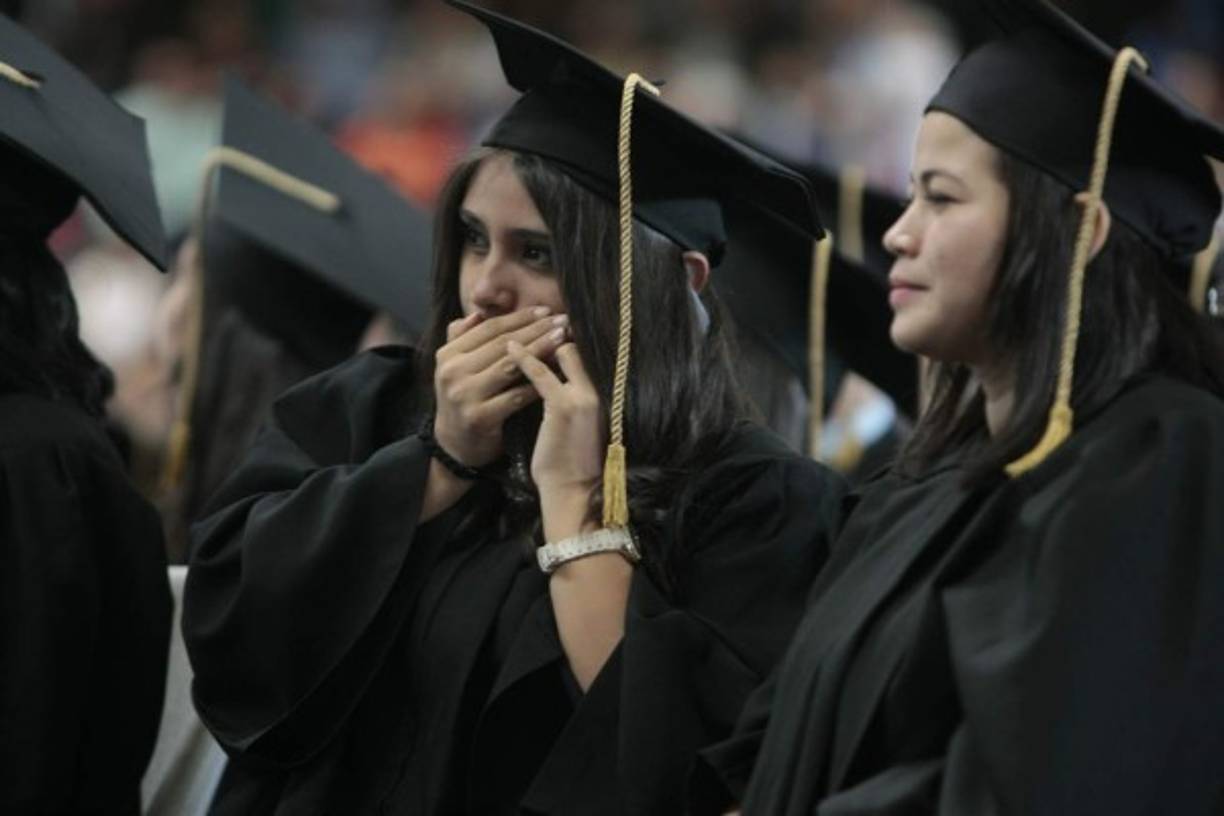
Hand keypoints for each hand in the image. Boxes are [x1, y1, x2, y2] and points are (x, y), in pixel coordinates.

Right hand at [432, 307, 567, 467]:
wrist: (453, 446)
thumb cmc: (463, 399)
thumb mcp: (455, 367)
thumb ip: (463, 338)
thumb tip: (479, 313)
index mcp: (447, 354)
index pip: (489, 329)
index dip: (519, 317)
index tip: (546, 310)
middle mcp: (452, 372)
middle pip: (503, 344)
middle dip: (536, 330)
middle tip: (563, 321)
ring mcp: (465, 396)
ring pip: (510, 366)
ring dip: (541, 350)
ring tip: (563, 340)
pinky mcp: (480, 417)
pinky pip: (516, 396)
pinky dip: (537, 384)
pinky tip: (557, 375)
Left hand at [507, 339, 603, 537]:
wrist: (574, 491)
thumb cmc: (571, 462)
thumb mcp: (579, 424)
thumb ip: (572, 397)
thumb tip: (560, 378)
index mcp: (602, 392)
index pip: (584, 352)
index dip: (562, 338)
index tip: (544, 327)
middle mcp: (597, 389)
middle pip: (574, 345)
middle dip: (549, 330)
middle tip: (530, 317)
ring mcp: (582, 396)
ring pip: (560, 351)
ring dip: (536, 338)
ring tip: (516, 327)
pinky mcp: (564, 405)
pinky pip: (541, 373)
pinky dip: (523, 358)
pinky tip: (509, 348)